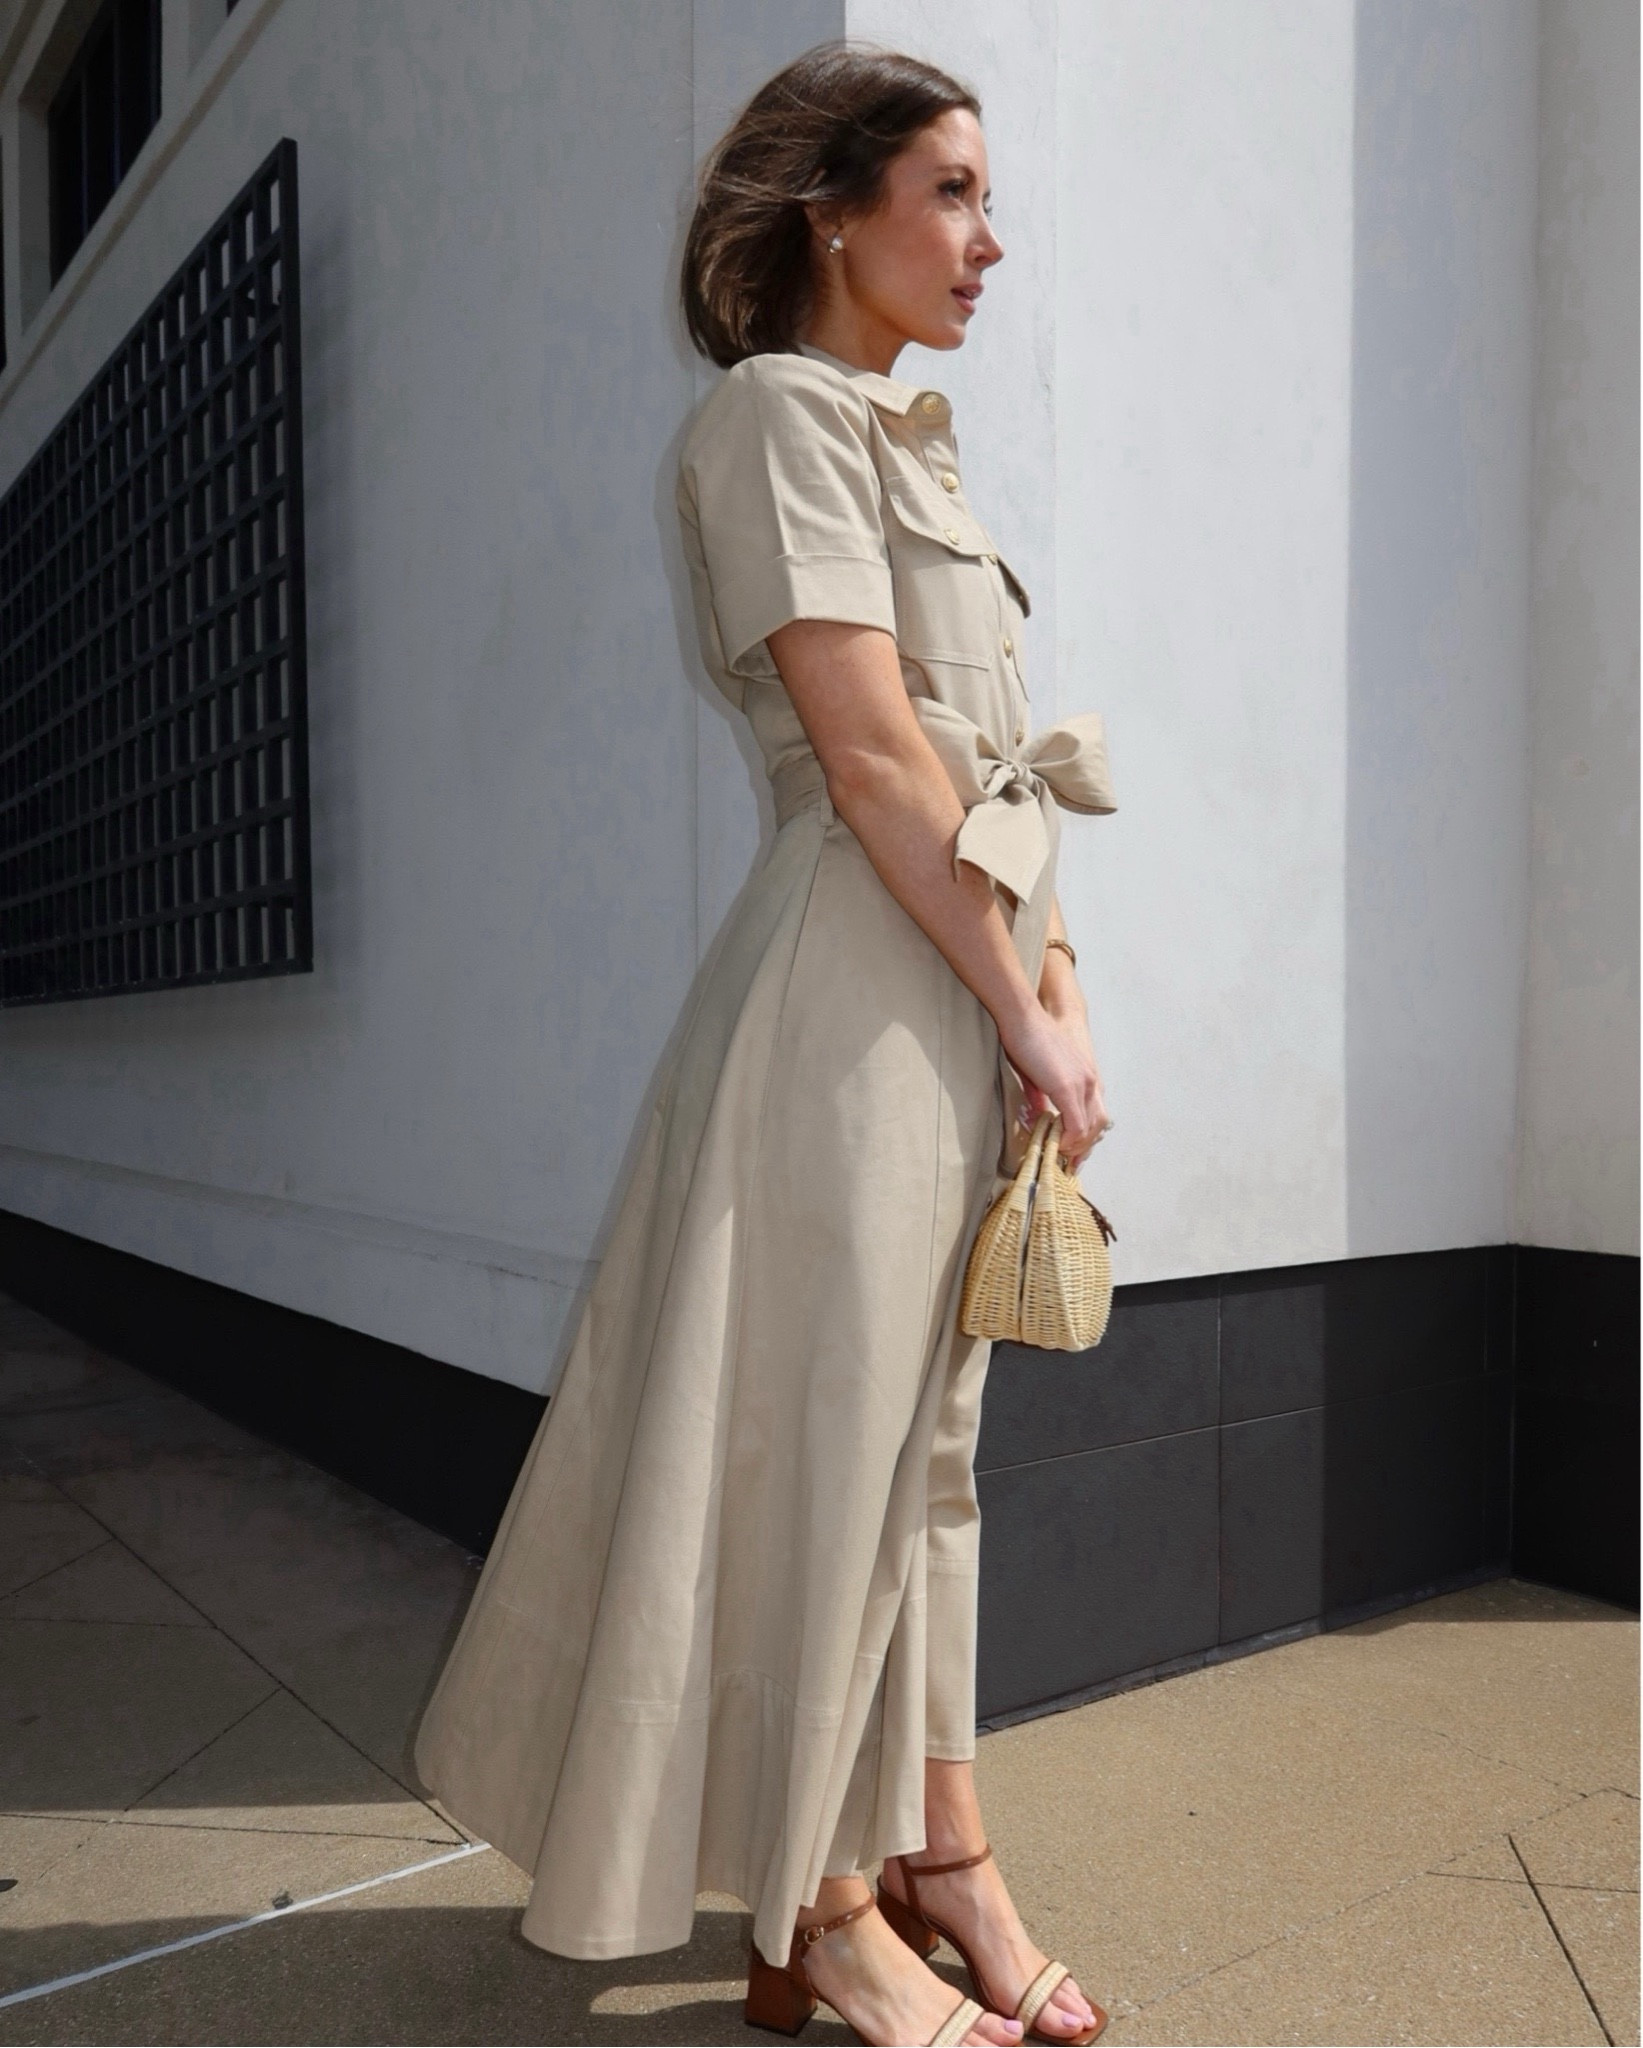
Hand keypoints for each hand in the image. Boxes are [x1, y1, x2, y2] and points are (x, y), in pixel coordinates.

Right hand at [998, 1001, 1111, 1168]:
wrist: (1023, 1017)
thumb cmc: (1026, 1039)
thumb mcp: (1036, 1074)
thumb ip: (1042, 1097)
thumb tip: (1040, 1116)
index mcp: (1085, 1076)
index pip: (1096, 1114)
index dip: (1087, 1136)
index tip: (1074, 1152)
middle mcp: (1089, 1081)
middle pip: (1099, 1124)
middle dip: (1085, 1146)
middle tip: (1069, 1161)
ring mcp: (1081, 1084)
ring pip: (1090, 1127)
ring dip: (1077, 1145)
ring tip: (1061, 1155)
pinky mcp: (1066, 1088)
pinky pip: (1076, 1124)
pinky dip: (1069, 1140)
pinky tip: (1058, 1146)